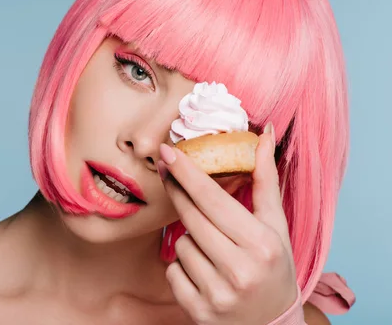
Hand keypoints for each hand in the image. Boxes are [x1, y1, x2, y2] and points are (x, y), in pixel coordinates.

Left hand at [159, 124, 298, 324]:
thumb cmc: (274, 268)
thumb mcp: (275, 226)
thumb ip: (265, 181)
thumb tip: (264, 135)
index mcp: (262, 245)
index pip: (213, 200)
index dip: (187, 174)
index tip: (167, 152)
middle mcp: (240, 270)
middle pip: (191, 218)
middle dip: (178, 192)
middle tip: (169, 173)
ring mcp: (217, 294)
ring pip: (180, 244)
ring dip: (189, 239)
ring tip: (213, 249)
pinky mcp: (198, 311)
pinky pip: (173, 271)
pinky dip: (183, 267)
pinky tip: (204, 273)